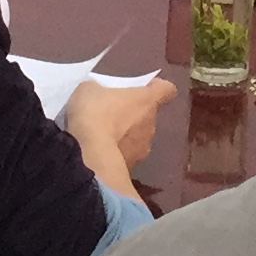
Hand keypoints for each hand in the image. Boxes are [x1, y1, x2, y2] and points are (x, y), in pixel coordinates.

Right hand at [63, 78, 176, 196]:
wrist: (90, 157)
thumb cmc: (94, 113)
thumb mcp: (89, 90)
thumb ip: (99, 90)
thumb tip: (97, 94)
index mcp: (147, 100)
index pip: (166, 90)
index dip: (157, 88)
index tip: (146, 88)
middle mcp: (151, 124)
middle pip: (148, 115)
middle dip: (133, 114)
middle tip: (112, 113)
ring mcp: (143, 149)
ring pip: (138, 137)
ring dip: (125, 136)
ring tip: (102, 136)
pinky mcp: (131, 168)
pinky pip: (125, 155)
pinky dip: (115, 153)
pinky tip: (97, 152)